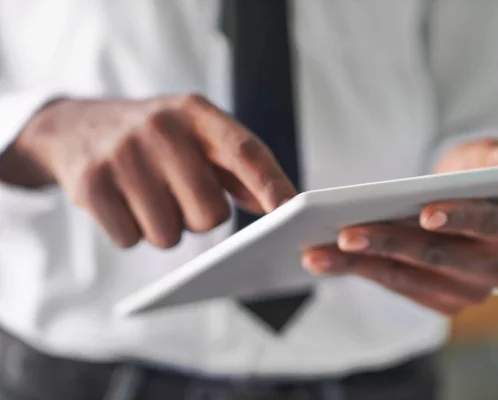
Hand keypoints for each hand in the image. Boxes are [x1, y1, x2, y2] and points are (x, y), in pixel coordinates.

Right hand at [7, 95, 295, 248]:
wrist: (77, 127)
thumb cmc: (155, 139)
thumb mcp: (197, 134)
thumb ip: (239, 167)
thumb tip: (281, 203)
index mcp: (196, 114)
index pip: (245, 152)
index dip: (271, 185)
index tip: (292, 212)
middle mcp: (161, 129)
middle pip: (209, 213)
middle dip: (202, 218)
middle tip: (183, 198)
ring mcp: (122, 156)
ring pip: (169, 235)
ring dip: (165, 228)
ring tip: (151, 197)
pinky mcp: (91, 185)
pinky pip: (131, 239)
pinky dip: (133, 232)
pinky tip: (125, 203)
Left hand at [303, 139, 497, 314]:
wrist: (463, 210)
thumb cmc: (476, 178)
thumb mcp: (495, 159)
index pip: (485, 223)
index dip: (458, 217)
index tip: (426, 213)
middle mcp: (495, 270)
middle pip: (435, 254)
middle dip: (388, 242)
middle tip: (345, 232)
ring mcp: (464, 292)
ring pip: (405, 274)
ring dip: (359, 263)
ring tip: (316, 251)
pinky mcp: (435, 301)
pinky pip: (391, 285)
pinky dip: (356, 272)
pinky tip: (322, 260)